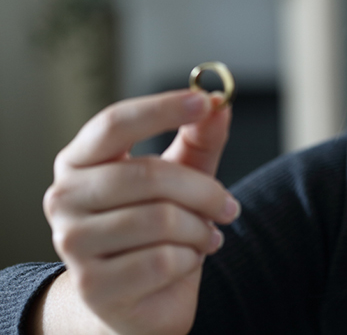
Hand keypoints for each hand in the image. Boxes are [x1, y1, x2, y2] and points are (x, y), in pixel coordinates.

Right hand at [43, 90, 237, 333]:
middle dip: (204, 191)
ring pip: (161, 219)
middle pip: (148, 174)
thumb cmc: (158, 227)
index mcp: (79, 161)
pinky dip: (189, 259)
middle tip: (230, 207)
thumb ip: (200, 139)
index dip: (162, 108)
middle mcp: (64, 197)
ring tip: (205, 237)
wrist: (136, 297)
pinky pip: (162, 260)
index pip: (114, 123)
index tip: (205, 101)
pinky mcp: (92, 285)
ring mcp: (72, 242)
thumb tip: (219, 103)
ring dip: (199, 229)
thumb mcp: (183, 175)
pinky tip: (186, 261)